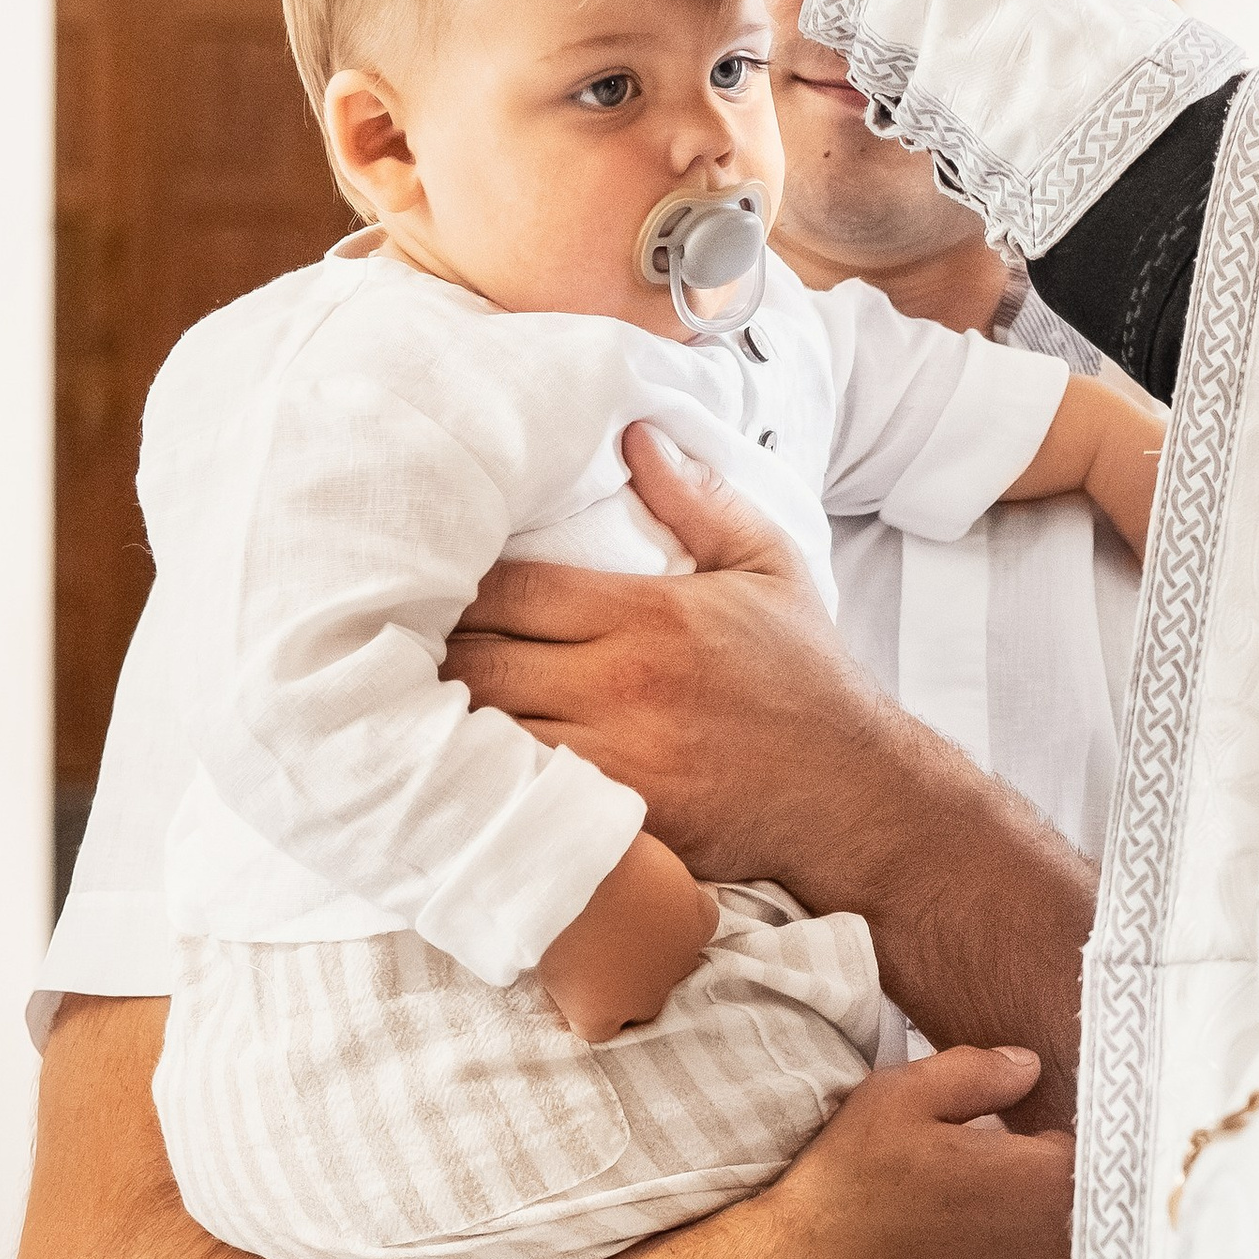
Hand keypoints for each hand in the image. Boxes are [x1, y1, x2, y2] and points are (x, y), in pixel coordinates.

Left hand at [446, 418, 1098, 1113]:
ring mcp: (613, 763)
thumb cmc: (807, 682)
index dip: (455, 584)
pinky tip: (457, 771)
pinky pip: (517, 801)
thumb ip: (698, 500)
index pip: (508, 587)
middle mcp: (621, 686)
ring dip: (442, 721)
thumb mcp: (770, 569)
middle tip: (402, 648)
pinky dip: (481, 783)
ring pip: (482, 735)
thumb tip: (634, 433)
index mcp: (648, 615)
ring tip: (410, 708)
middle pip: (475, 661)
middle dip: (432, 653)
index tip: (432, 582)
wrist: (856, 801)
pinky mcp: (614, 826)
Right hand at [715, 1047, 1073, 1258]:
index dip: (1047, 1158)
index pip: (1090, 1161)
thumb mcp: (892, 1101)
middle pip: (1085, 1233)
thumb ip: (976, 1073)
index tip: (1012, 1162)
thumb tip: (1029, 1068)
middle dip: (1043, 1220)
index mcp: (1048, 1186)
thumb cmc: (836, 1199)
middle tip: (980, 1217)